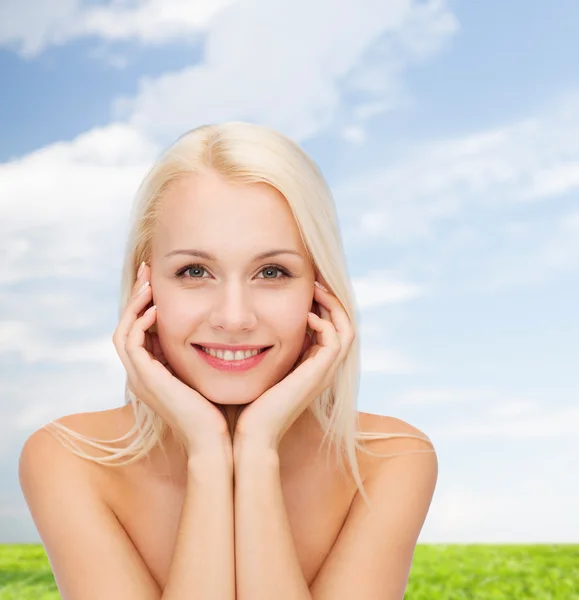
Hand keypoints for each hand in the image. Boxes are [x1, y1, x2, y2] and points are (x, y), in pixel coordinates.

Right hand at [112, 263, 231, 458]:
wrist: (215, 441)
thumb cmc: (219, 410)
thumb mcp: (209, 373)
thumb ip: (206, 353)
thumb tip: (225, 330)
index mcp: (155, 371)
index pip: (142, 330)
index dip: (147, 304)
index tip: (159, 281)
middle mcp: (143, 373)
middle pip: (128, 325)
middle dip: (137, 297)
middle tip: (147, 271)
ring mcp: (140, 377)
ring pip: (123, 330)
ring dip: (134, 304)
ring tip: (148, 283)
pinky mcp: (144, 379)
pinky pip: (131, 343)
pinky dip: (139, 322)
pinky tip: (156, 309)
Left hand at [233, 281, 354, 451]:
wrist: (253, 434)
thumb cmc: (252, 404)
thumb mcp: (263, 368)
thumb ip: (269, 349)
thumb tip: (255, 326)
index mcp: (313, 366)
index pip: (331, 328)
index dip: (324, 306)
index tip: (307, 287)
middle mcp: (323, 369)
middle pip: (344, 326)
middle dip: (332, 301)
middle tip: (315, 282)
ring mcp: (324, 373)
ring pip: (346, 330)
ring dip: (333, 307)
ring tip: (315, 290)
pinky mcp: (318, 375)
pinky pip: (335, 341)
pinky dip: (325, 323)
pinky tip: (306, 315)